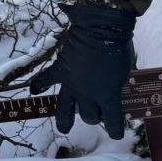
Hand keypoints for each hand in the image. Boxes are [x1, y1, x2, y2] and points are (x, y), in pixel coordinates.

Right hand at [30, 3, 135, 138]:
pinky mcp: (59, 70)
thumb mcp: (127, 70)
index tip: (117, 133)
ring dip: (64, 121)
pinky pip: (44, 80)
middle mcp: (88, 94)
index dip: (116, 130)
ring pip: (65, 110)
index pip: (112, 121)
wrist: (101, 27)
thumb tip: (119, 89)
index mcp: (108, 95)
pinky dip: (38, 85)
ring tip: (64, 128)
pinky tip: (34, 92)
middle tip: (97, 114)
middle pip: (89, 117)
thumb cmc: (119, 47)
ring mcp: (71, 84)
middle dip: (94, 117)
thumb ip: (120, 84)